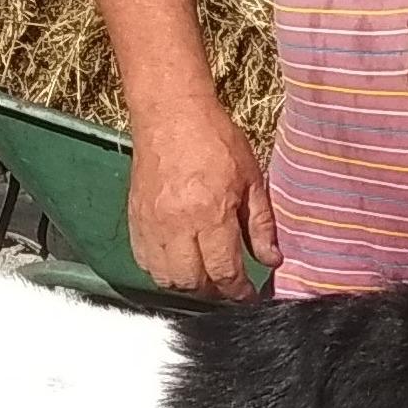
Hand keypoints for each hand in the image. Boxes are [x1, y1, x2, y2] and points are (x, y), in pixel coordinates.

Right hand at [128, 96, 280, 299]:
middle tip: (227, 283)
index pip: (224, 272)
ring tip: (203, 273)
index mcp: (211, 214)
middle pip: (194, 282)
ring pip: (167, 278)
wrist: (170, 112)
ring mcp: (152, 224)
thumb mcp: (250, 179)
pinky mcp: (135, 220)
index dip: (238, 291)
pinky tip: (178, 261)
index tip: (248, 295)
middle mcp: (178, 225)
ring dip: (187, 283)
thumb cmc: (214, 140)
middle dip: (214, 291)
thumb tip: (271, 261)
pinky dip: (163, 271)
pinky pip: (145, 263)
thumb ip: (261, 224)